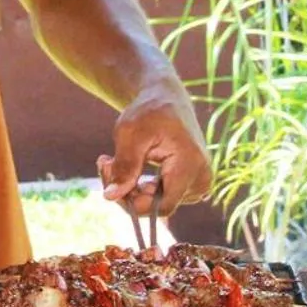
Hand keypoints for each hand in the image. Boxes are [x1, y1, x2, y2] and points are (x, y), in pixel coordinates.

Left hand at [100, 83, 211, 217]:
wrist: (166, 100)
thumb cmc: (149, 112)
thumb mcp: (130, 133)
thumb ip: (124, 166)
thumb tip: (110, 197)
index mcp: (190, 165)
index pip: (159, 206)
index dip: (130, 200)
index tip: (107, 174)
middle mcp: (201, 180)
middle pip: (156, 207)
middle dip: (126, 190)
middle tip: (105, 162)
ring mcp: (199, 185)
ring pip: (156, 204)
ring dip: (131, 188)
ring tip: (114, 160)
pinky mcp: (192, 186)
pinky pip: (161, 198)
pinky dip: (141, 187)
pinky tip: (130, 166)